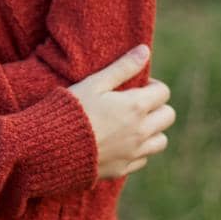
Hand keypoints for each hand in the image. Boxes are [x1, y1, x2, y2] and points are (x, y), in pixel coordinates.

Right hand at [67, 45, 174, 179]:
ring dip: (153, 131)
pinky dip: (138, 150)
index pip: (163, 92)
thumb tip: (145, 50)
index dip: (153, 86)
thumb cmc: (72, 110)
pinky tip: (121, 142)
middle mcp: (140, 131)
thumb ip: (123, 67)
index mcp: (135, 106)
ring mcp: (133, 153)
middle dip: (157, 107)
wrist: (52, 148)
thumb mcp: (95, 83)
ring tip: (132, 124)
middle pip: (168, 116)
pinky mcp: (122, 169)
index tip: (137, 86)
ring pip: (161, 141)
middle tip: (137, 104)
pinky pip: (143, 159)